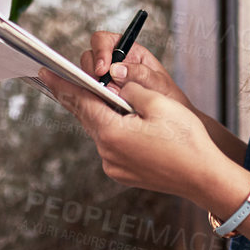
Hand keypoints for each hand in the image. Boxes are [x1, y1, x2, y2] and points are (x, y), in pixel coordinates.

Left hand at [37, 69, 225, 198]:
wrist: (204, 177)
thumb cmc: (186, 140)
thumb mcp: (159, 103)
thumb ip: (131, 90)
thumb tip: (116, 86)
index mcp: (112, 132)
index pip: (80, 101)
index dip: (61, 85)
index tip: (45, 73)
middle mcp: (107, 153)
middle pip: (88, 116)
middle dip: (79, 97)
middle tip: (64, 78)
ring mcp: (114, 166)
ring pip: (101, 131)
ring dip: (102, 114)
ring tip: (106, 97)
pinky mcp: (123, 174)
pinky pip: (112, 145)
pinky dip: (114, 130)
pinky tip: (125, 121)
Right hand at [81, 33, 193, 106]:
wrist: (168, 118)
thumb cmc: (166, 96)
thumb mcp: (159, 83)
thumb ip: (140, 74)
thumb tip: (116, 70)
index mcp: (128, 51)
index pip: (103, 41)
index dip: (100, 51)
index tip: (103, 69)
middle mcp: (113, 62)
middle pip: (89, 57)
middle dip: (92, 70)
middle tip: (101, 86)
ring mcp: (105, 79)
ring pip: (86, 75)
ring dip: (92, 85)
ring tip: (106, 97)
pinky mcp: (101, 95)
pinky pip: (88, 93)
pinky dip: (91, 97)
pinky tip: (102, 104)